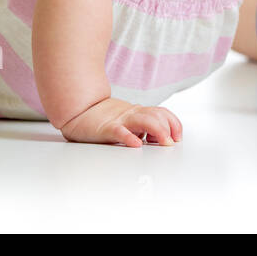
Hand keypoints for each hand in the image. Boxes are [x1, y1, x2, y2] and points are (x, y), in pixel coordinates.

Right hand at [59, 97, 182, 146]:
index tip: (178, 137)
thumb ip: (143, 127)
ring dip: (157, 131)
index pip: (162, 113)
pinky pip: (120, 132)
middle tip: (171, 143)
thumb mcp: (128, 121)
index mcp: (138, 113)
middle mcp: (132, 115)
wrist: (78, 111)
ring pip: (144, 121)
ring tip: (164, 142)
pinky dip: (129, 138)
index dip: (174, 124)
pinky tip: (136, 144)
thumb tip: (161, 139)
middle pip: (157, 116)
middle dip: (169, 129)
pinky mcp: (106, 128)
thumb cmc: (103, 119)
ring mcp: (120, 120)